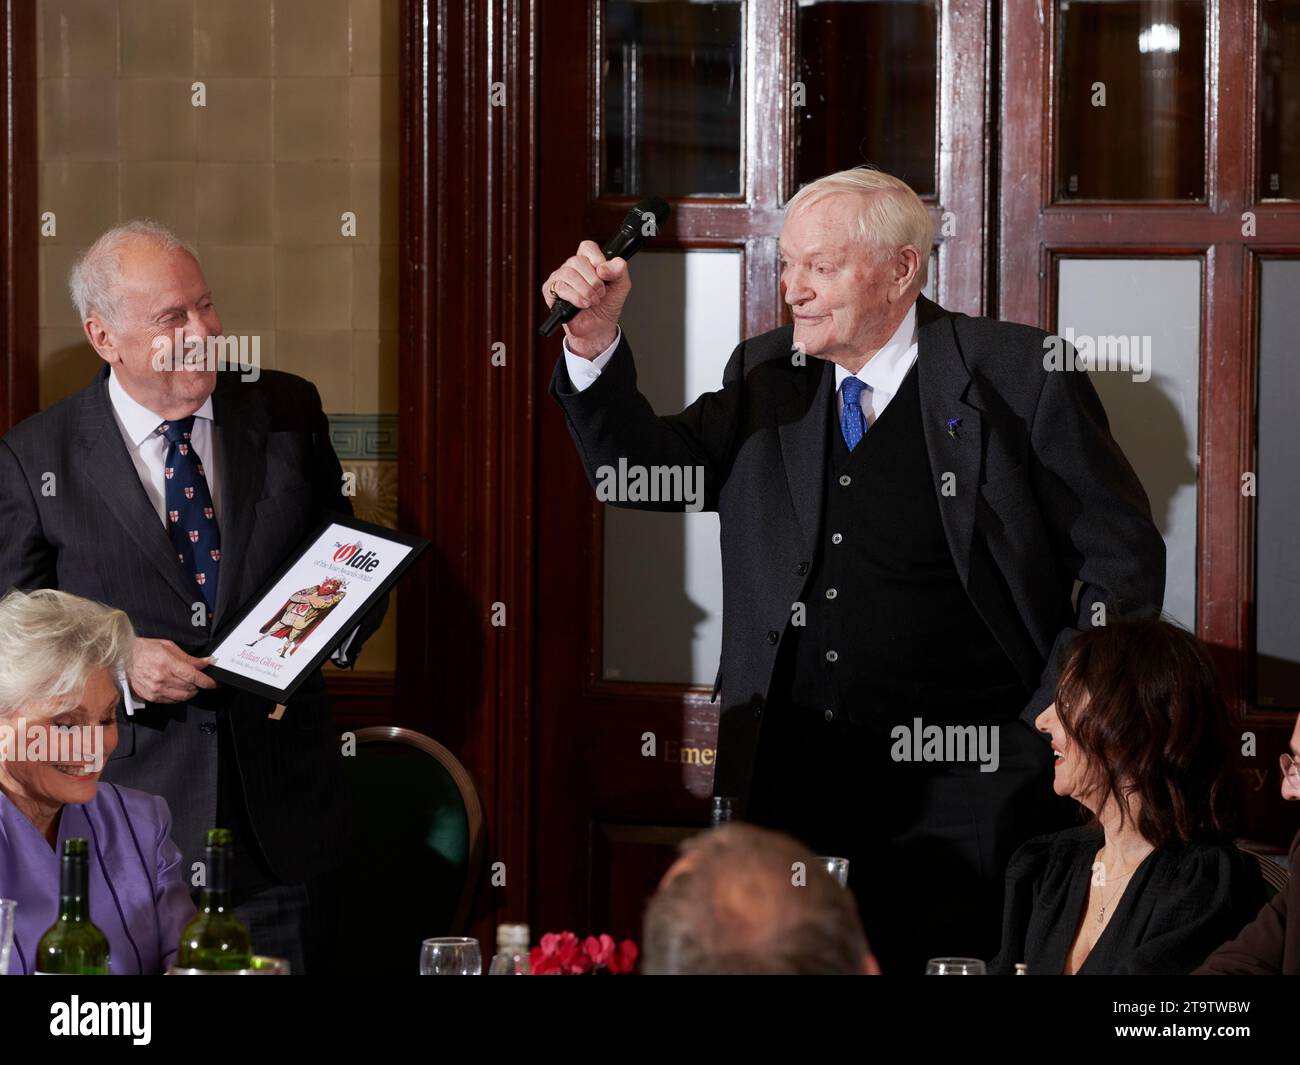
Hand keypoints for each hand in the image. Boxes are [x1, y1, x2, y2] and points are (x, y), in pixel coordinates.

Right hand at [127, 638, 218, 703]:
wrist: (124, 658)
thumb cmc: (145, 650)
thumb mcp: (169, 647)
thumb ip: (189, 658)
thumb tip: (206, 662)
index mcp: (167, 664)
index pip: (194, 677)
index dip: (207, 681)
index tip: (215, 683)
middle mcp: (161, 679)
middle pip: (190, 688)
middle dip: (199, 685)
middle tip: (200, 679)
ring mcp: (155, 690)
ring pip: (183, 696)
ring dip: (191, 691)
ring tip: (190, 684)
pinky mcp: (151, 697)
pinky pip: (172, 701)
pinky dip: (180, 696)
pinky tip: (178, 688)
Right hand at [542, 240, 630, 357]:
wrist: (599, 328)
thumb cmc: (607, 305)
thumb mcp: (621, 285)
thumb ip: (619, 270)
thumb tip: (604, 267)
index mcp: (588, 262)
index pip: (587, 247)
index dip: (596, 257)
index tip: (604, 273)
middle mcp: (572, 267)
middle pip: (577, 260)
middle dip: (593, 280)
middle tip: (600, 293)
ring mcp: (560, 278)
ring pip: (568, 274)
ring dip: (585, 290)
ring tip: (593, 301)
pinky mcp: (550, 291)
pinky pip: (559, 287)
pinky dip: (575, 297)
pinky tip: (583, 305)